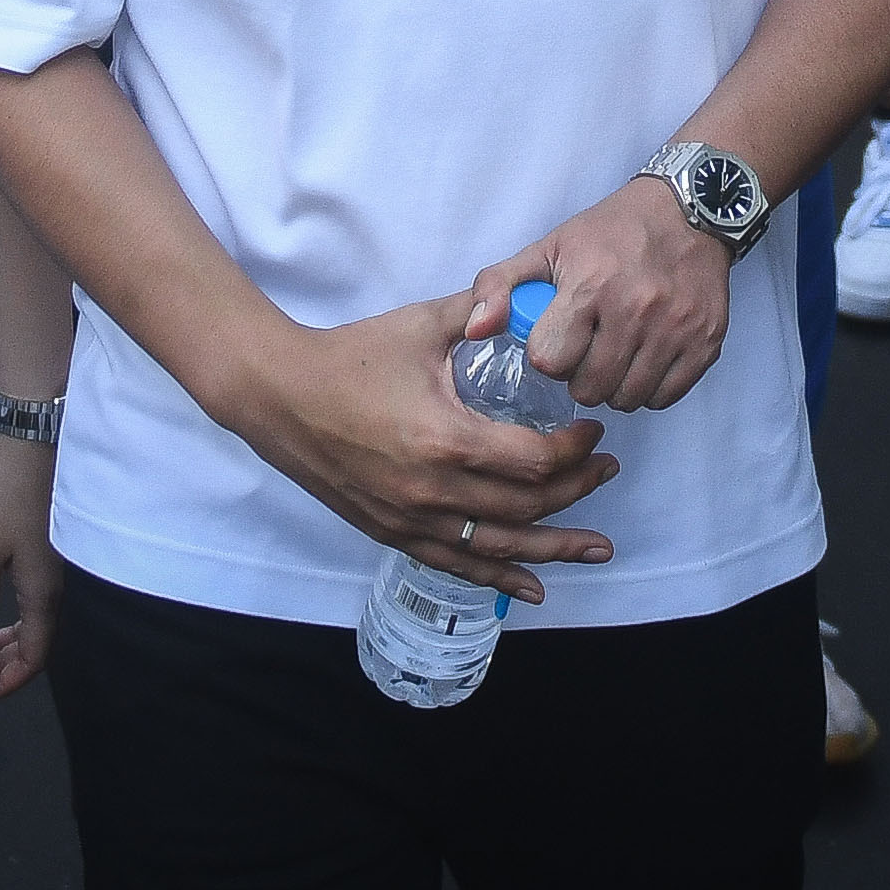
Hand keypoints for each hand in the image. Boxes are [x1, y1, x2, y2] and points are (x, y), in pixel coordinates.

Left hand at [0, 434, 61, 704]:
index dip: (6, 683)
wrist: (35, 436)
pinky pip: (33, 596)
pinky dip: (11, 613)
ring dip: (4, 638)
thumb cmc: (9, 494)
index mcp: (43, 593)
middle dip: (1, 664)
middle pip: (35, 641)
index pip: (33, 657)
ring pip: (33, 618)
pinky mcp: (48, 543)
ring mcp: (54, 564)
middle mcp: (55, 585)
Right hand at [217, 294, 616, 601]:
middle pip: (527, 506)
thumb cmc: (350, 357)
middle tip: (609, 472)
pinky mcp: (393, 533)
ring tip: (597, 548)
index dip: (575, 451)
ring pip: (499, 545)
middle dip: (577, 491)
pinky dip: (499, 577)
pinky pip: (458, 563)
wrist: (280, 395)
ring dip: (554, 548)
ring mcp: (413, 520)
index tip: (593, 431)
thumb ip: (477, 312)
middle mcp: (434, 491)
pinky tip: (533, 587)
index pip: (534, 461)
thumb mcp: (420, 325)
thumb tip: (520, 302)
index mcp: (446, 439)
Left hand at [476, 176, 733, 416]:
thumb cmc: (610, 232)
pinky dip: (649, 389)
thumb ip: (497, 286)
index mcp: (589, 286)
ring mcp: (675, 329)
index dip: (547, 355)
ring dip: (614, 386)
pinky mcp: (705, 343)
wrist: (689, 211)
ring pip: (627, 399)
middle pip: (589, 389)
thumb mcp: (547, 247)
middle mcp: (635, 310)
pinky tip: (642, 360)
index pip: (550, 361)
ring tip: (613, 357)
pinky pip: (665, 398)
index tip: (557, 339)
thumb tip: (473, 332)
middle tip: (586, 352)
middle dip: (580, 376)